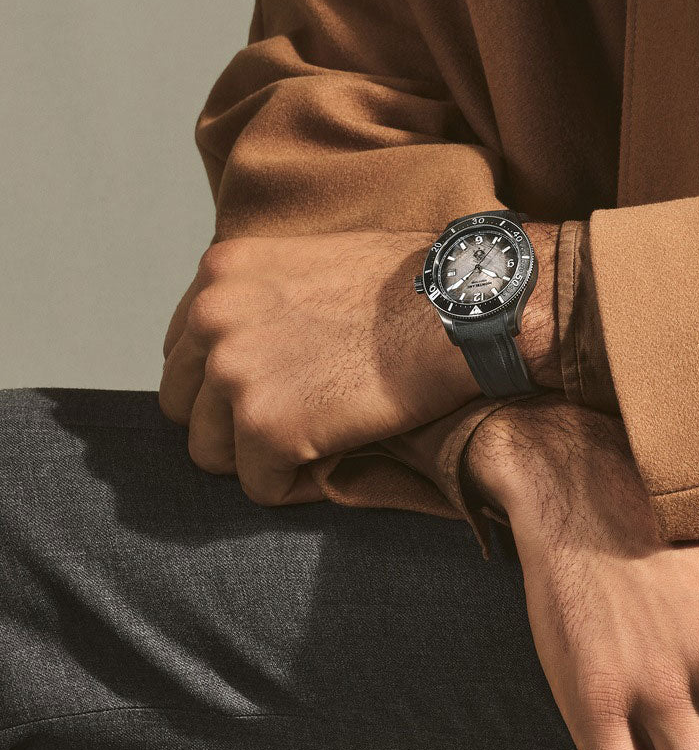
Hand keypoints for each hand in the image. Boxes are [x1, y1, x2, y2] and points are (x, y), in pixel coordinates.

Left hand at [159, 230, 483, 503]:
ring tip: (317, 448)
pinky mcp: (268, 427)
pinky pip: (261, 487)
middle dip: (230, 425)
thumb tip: (262, 346)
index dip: (225, 384)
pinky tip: (339, 461)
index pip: (184, 352)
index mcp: (221, 273)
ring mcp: (235, 374)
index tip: (274, 394)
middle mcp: (213, 318)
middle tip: (292, 429)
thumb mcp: (318, 263)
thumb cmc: (417, 285)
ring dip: (259, 459)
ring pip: (210, 453)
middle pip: (183, 406)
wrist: (464, 307)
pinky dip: (297, 486)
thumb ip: (268, 299)